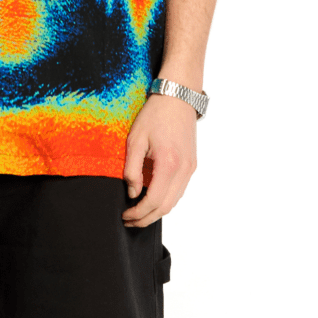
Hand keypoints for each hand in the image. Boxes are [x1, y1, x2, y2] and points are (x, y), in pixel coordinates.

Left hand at [121, 92, 197, 227]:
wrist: (178, 97)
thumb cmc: (155, 115)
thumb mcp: (135, 139)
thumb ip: (132, 169)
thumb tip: (132, 192)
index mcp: (169, 164)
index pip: (153, 201)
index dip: (138, 213)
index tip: (125, 215)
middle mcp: (183, 170)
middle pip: (166, 207)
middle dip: (146, 218)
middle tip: (129, 220)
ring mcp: (190, 169)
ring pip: (174, 202)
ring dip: (156, 211)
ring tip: (138, 211)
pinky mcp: (191, 165)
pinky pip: (179, 190)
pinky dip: (165, 199)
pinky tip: (151, 196)